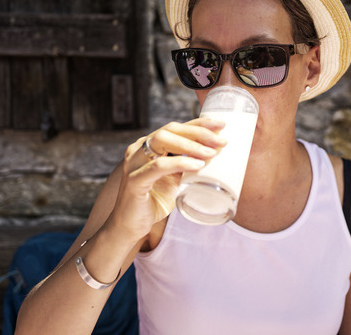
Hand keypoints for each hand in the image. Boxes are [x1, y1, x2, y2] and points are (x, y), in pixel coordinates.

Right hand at [106, 118, 226, 241]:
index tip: (220, 125)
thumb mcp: (173, 178)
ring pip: (162, 141)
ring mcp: (133, 163)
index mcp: (148, 146)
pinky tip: (197, 165)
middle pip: (170, 130)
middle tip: (220, 140)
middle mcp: (138, 149)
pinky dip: (180, 163)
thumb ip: (186, 164)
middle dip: (198, 132)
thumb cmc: (153, 201)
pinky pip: (158, 166)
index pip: (175, 128)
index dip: (198, 124)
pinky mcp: (134, 180)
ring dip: (191, 145)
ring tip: (212, 152)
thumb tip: (214, 152)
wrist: (130, 226)